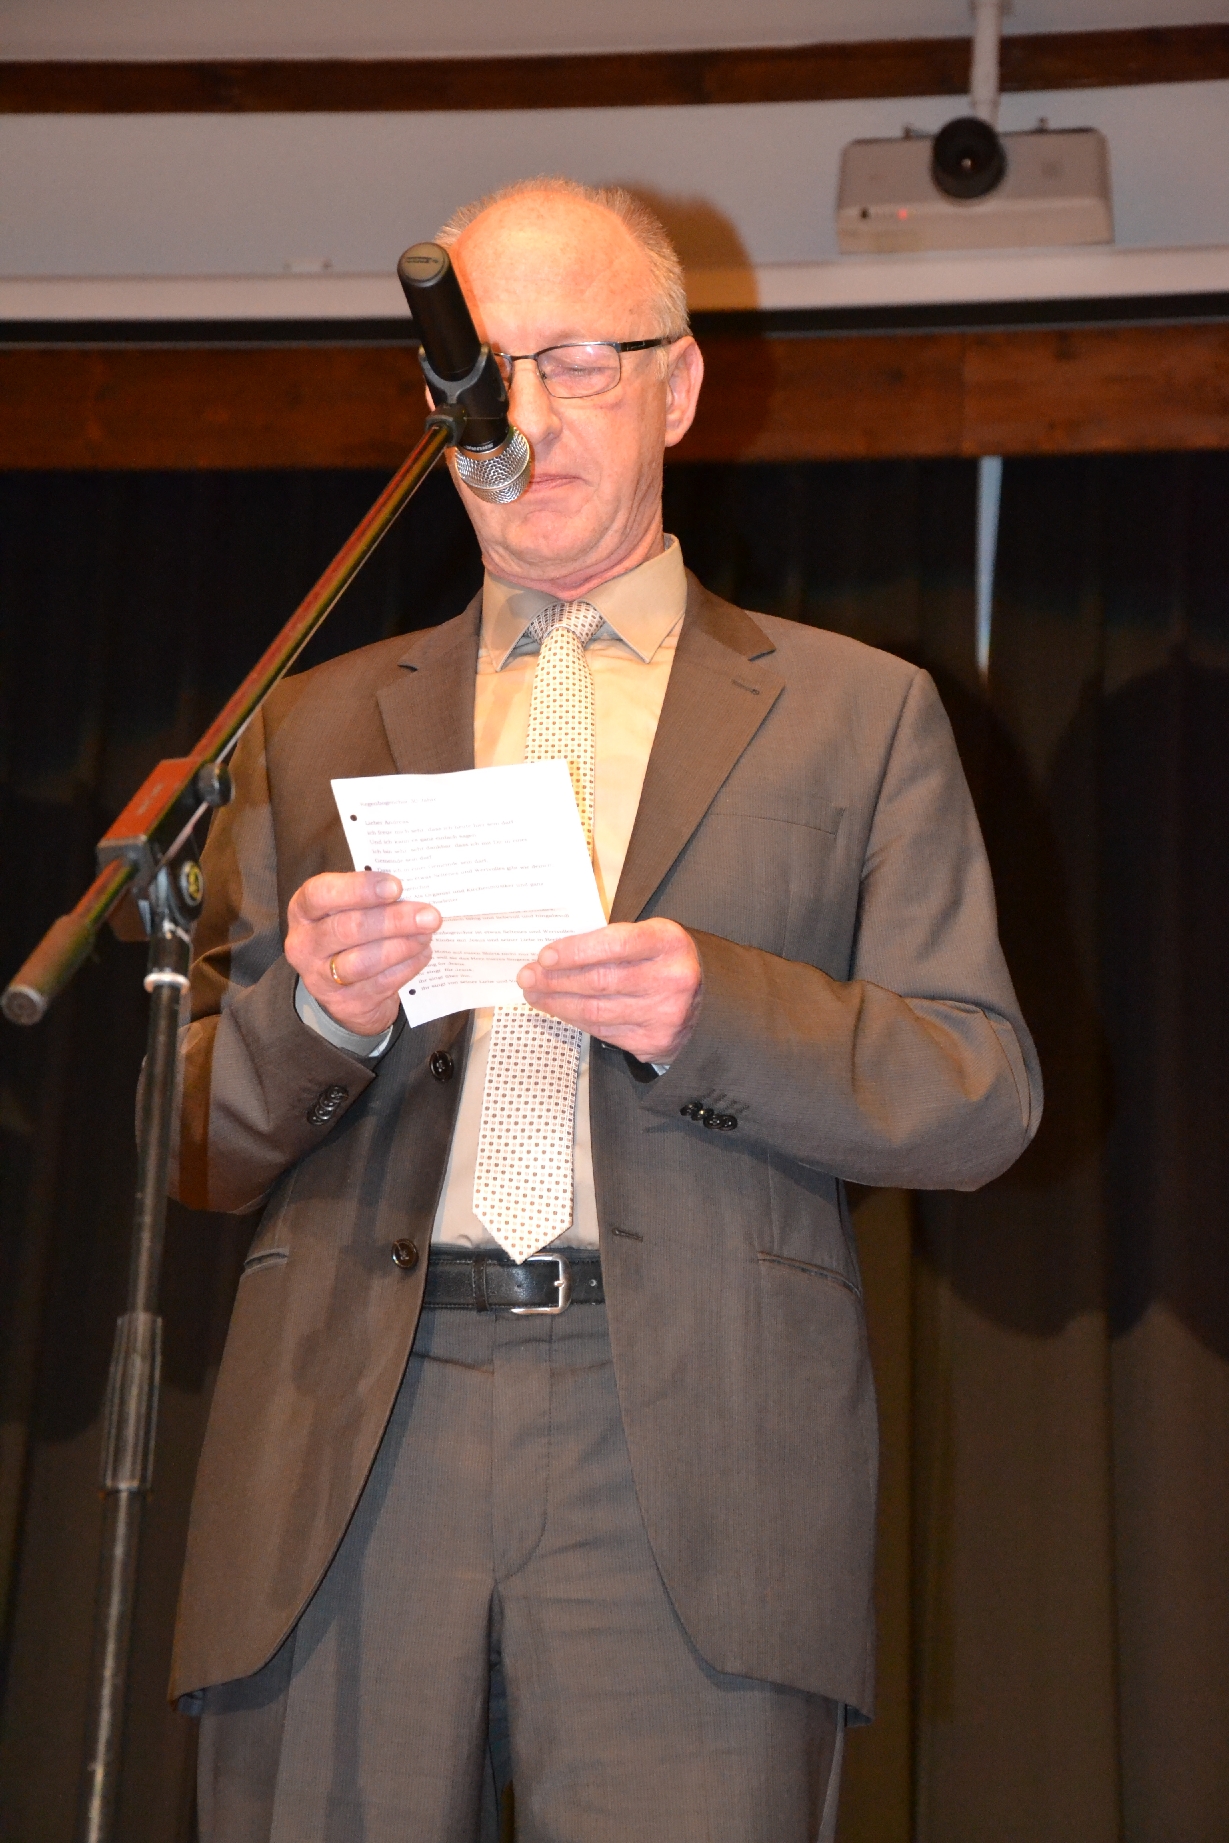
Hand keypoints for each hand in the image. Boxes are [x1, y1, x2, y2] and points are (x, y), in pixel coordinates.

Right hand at [286, 872, 439, 1036]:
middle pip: (347, 929)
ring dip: (402, 946)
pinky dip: (406, 966)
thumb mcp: (347, 910)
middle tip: (429, 915)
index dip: (359, 888)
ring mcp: (321, 978)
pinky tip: (422, 953)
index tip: (396, 886)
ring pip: (363, 961)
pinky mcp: (345, 1004)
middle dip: (394, 920)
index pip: (321, 894)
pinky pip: (380, 983)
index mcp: (303, 911)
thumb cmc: (349, 935)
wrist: (344, 990)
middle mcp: (305, 945)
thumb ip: (371, 898)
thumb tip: (414, 891)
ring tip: (426, 934)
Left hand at [517, 919, 701, 1064]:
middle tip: (527, 976)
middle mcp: (671, 979)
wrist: (709, 1003)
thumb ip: (613, 941)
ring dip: (557, 1002)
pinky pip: (603, 1031)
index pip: (615, 944)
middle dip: (555, 980)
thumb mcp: (652, 938)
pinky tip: (559, 1009)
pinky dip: (576, 1019)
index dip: (576, 951)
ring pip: (596, 1010)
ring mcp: (664, 1015)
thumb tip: (556, 954)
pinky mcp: (654, 1042)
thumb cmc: (668, 963)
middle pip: (599, 981)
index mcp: (669, 943)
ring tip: (535, 993)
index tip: (545, 956)